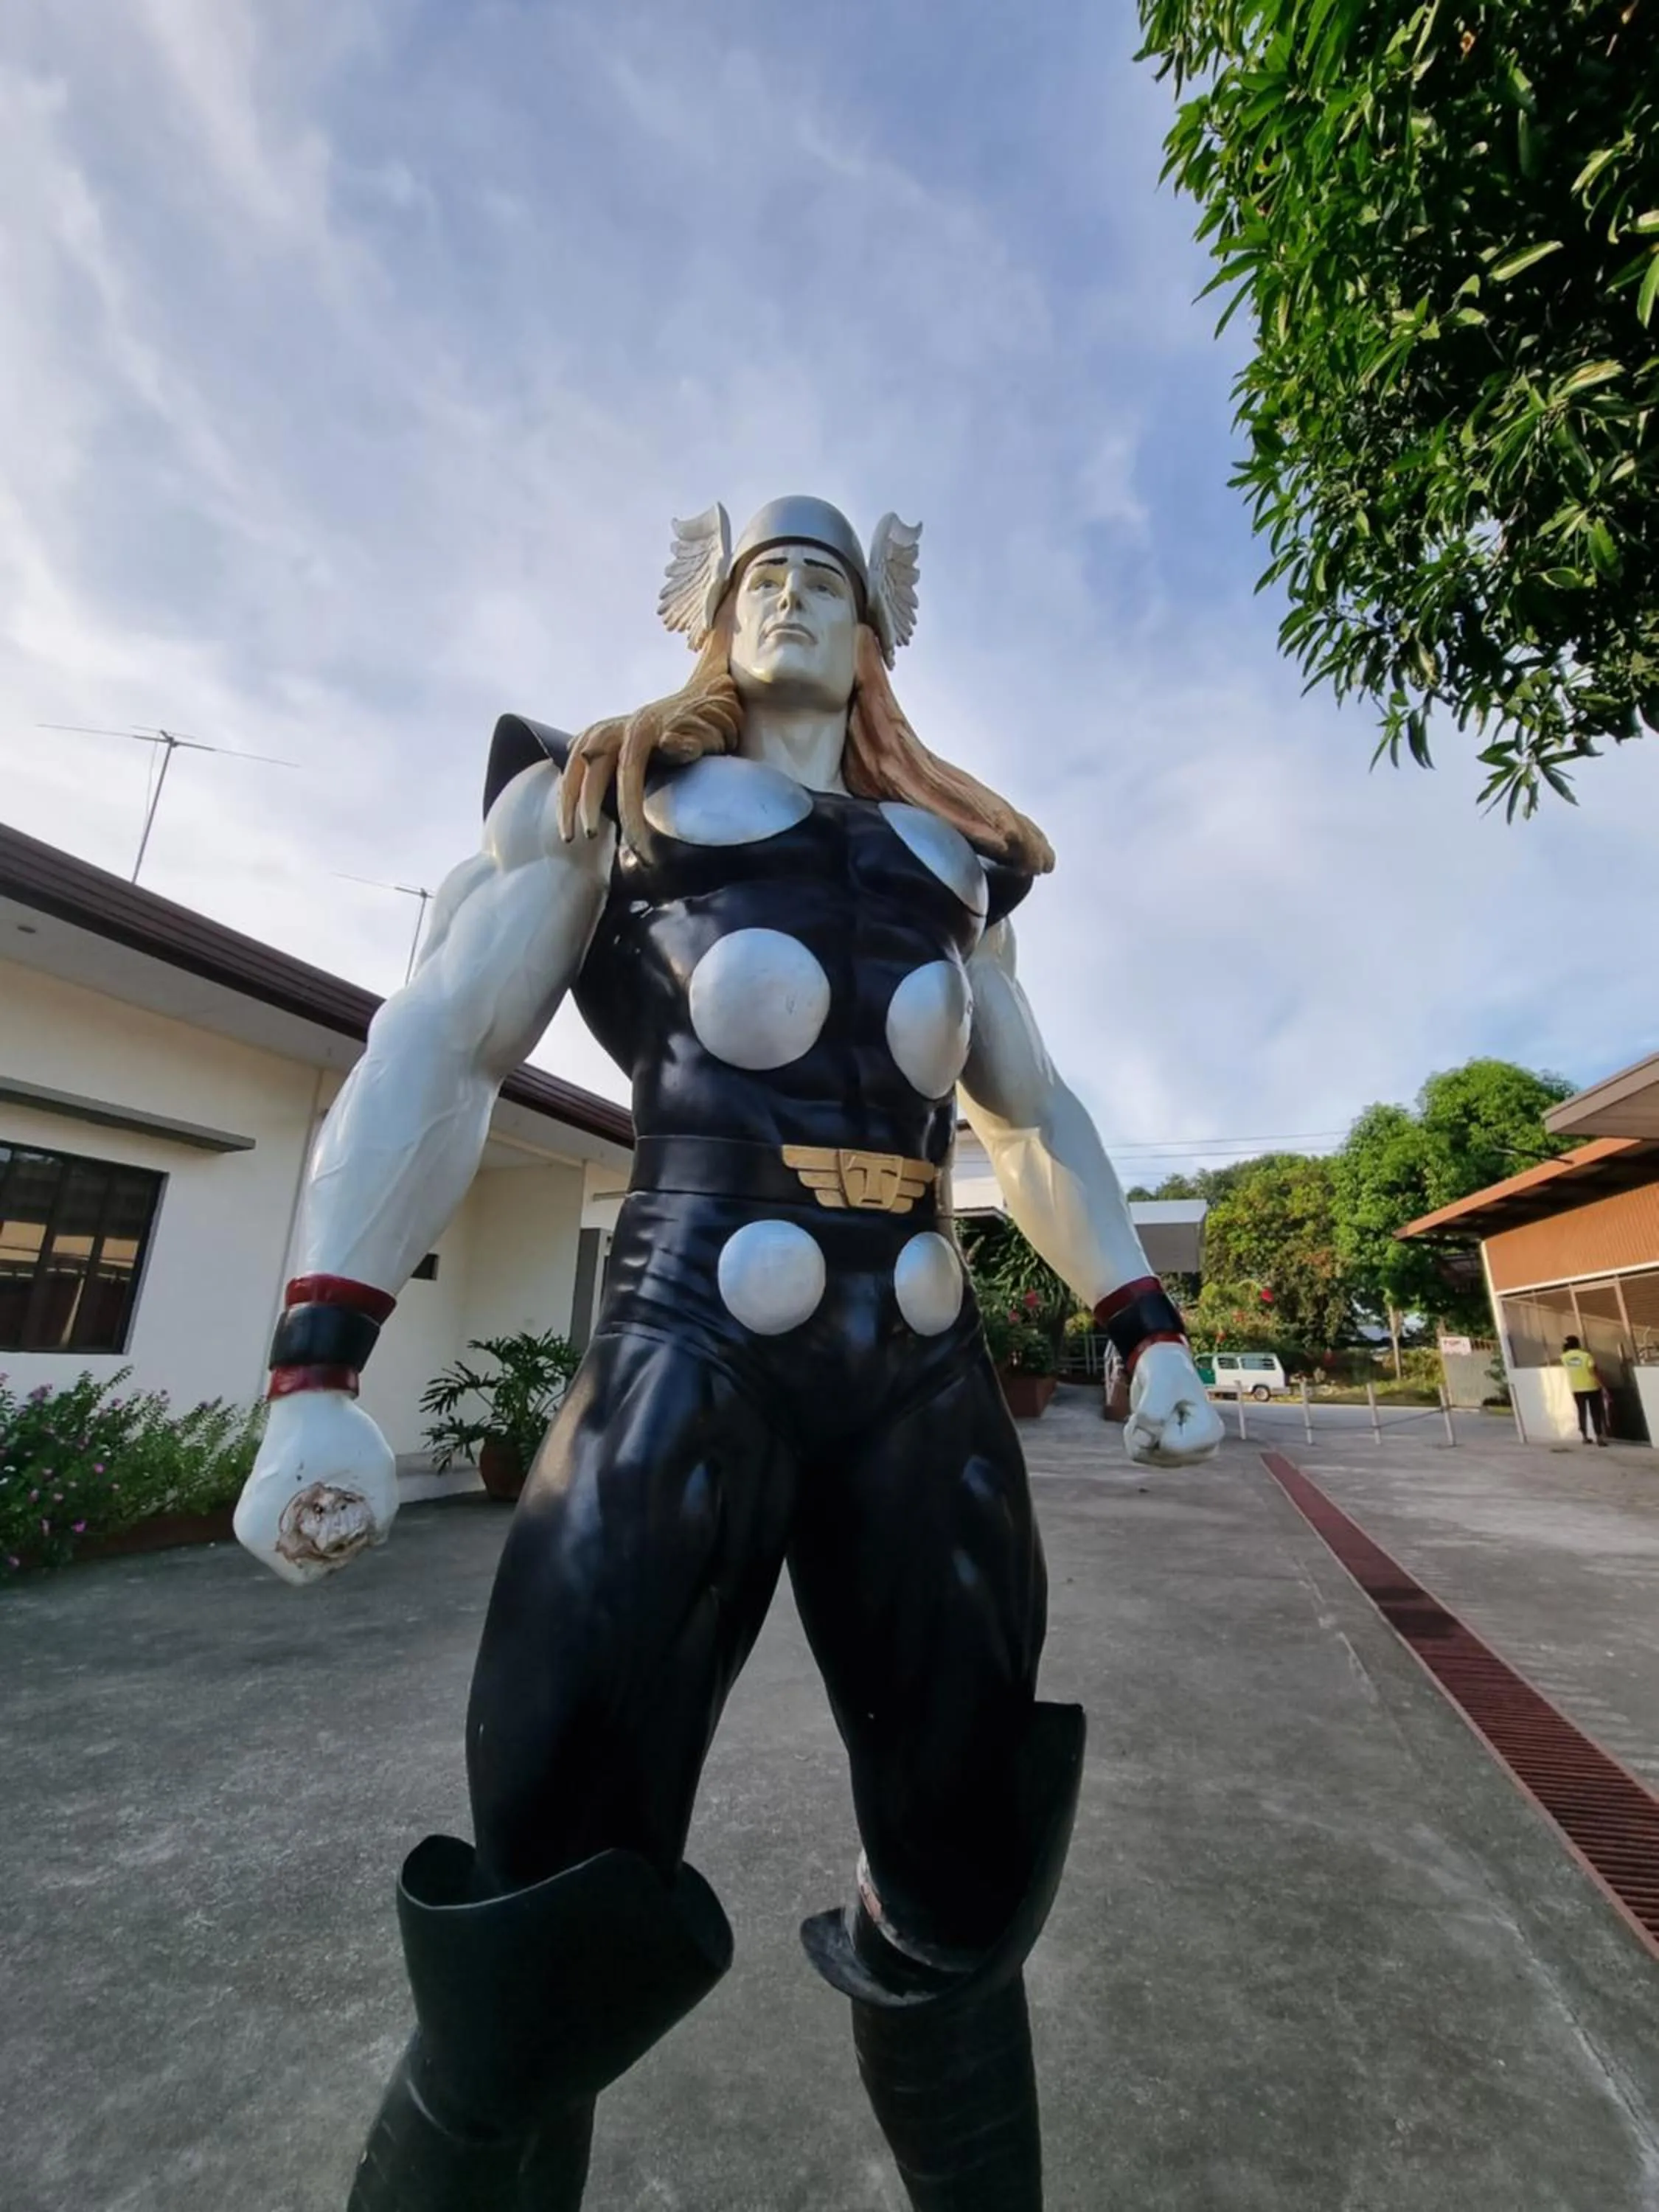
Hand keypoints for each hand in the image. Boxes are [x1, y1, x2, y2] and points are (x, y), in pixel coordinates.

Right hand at [233, 1390, 397, 1586]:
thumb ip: (383, 1513)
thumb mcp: (376, 1470)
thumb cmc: (338, 1431)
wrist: (309, 1394)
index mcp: (260, 1531)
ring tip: (337, 1488)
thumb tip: (375, 1540)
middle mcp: (248, 1530)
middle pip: (304, 1562)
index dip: (339, 1554)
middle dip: (333, 1541)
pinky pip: (293, 1529)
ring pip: (300, 1545)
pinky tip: (328, 1486)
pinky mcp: (260, 1504)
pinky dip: (315, 1517)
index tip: (349, 1515)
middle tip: (347, 1499)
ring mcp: (250, 1517)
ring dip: (326, 1527)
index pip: (306, 1575)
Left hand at [1123, 1341, 1224, 1467]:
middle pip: (1156, 1453)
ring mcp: (1184, 1456)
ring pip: (1144, 1454)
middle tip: (1160, 1402)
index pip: (1170, 1446)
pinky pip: (1137, 1453)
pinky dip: (1133, 1434)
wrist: (1163, 1368)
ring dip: (1138, 1429)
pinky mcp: (1167, 1457)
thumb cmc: (1168, 1371)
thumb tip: (1143, 1442)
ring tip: (1154, 1407)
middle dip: (1146, 1427)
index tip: (1169, 1401)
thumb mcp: (1161, 1382)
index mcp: (1211, 1433)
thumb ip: (1153, 1411)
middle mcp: (1202, 1450)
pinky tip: (1146, 1418)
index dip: (1157, 1422)